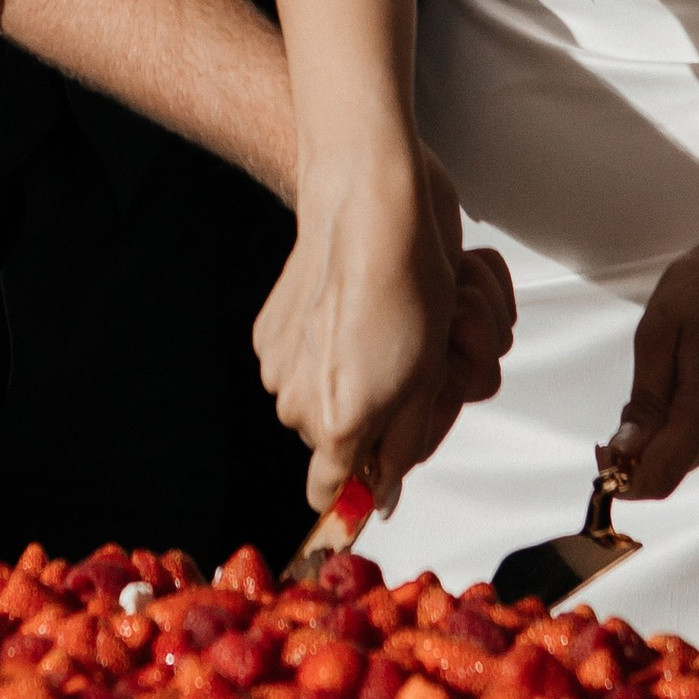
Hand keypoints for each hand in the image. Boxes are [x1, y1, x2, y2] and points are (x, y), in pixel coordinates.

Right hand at [253, 141, 513, 516]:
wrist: (367, 205)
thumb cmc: (408, 281)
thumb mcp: (430, 375)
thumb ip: (405, 442)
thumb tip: (385, 492)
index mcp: (340, 423)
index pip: (332, 493)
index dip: (362, 483)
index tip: (380, 472)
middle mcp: (296, 403)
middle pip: (338, 440)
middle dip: (375, 411)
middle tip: (412, 361)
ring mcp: (276, 366)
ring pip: (320, 398)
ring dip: (354, 371)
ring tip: (387, 324)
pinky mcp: (268, 330)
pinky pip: (299, 360)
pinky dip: (327, 341)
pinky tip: (354, 306)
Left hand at [603, 214, 698, 502]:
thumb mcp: (659, 330)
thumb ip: (645, 400)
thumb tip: (624, 451)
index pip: (661, 477)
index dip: (624, 480)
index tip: (601, 454)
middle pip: (674, 471)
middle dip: (638, 458)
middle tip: (616, 420)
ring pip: (688, 457)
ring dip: (660, 442)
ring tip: (652, 387)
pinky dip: (681, 429)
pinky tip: (676, 388)